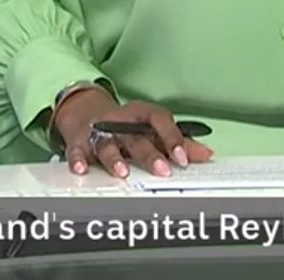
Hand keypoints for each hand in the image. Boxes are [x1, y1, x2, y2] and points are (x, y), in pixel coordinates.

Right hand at [49, 88, 213, 178]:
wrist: (85, 110)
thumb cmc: (125, 123)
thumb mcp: (150, 128)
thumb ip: (177, 142)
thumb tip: (206, 155)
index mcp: (141, 115)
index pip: (160, 120)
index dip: (172, 138)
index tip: (183, 158)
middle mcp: (121, 121)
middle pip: (136, 137)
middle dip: (149, 154)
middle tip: (162, 170)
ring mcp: (100, 130)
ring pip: (108, 143)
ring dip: (115, 158)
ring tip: (123, 172)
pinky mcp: (79, 140)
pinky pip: (77, 150)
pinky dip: (78, 159)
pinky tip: (82, 169)